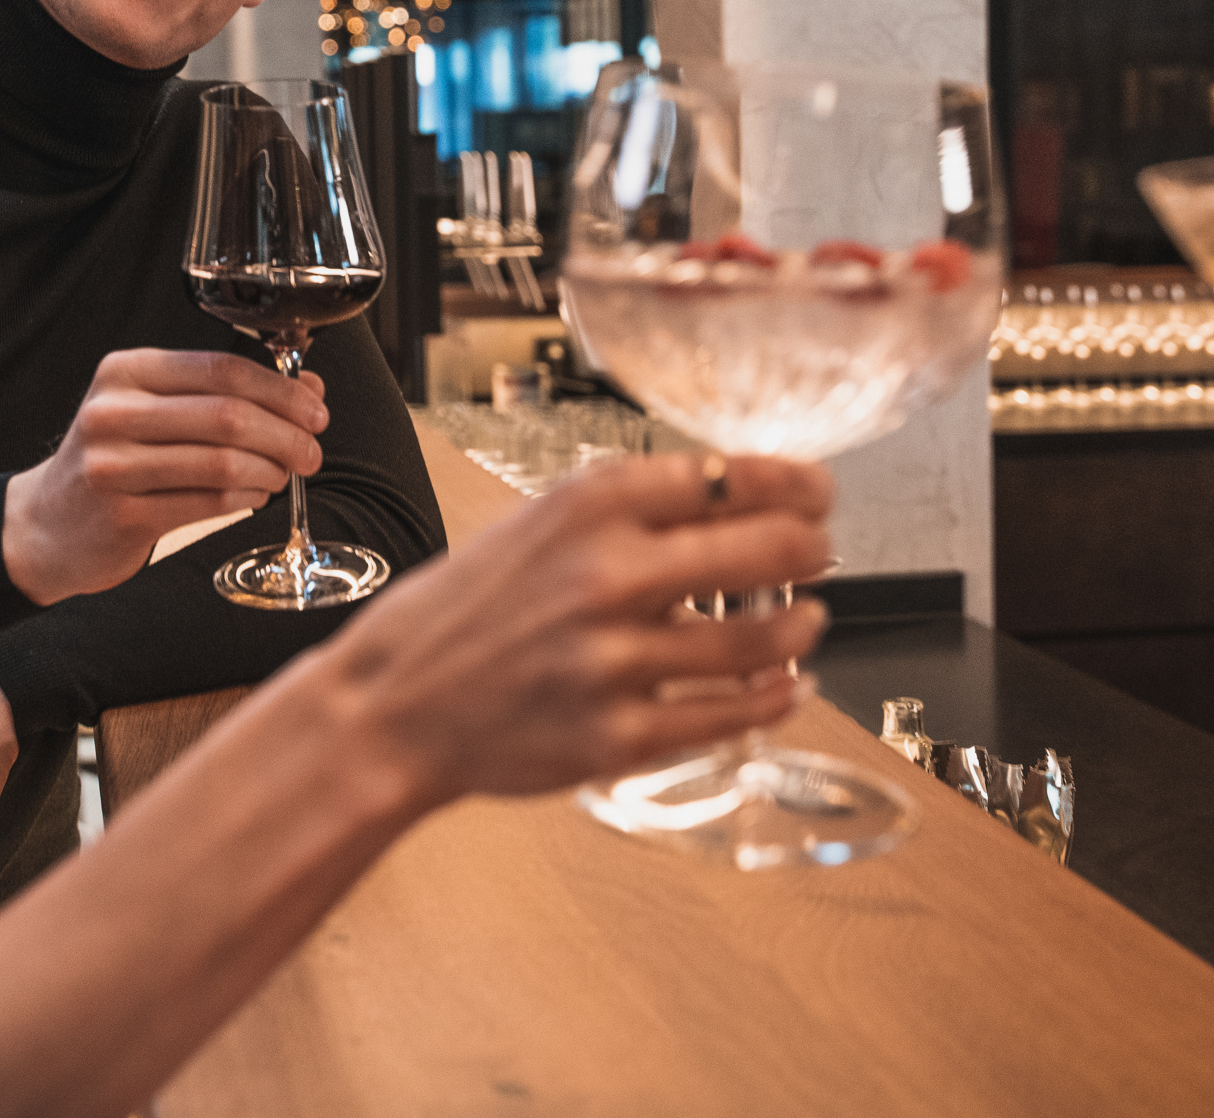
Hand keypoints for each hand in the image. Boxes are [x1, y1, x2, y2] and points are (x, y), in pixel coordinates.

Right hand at [3, 349, 327, 603]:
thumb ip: (228, 394)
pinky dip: (245, 499)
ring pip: (221, 463)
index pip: (222, 369)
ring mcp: (113, 465)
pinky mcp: (122, 514)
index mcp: (127, 371)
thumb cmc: (116, 458)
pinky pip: (207, 503)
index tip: (316, 412)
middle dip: (286, 435)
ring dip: (269, 470)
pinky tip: (254, 496)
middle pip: (227, 416)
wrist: (49, 522)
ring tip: (281, 475)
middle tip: (311, 453)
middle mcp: (114, 412)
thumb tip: (309, 389)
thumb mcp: (158, 409)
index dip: (281, 391)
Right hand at [316, 453, 835, 805]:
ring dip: (802, 625)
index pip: (733, 476)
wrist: (394, 705)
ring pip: (760, 639)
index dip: (798, 484)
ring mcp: (615, 661)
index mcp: (589, 504)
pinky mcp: (617, 737)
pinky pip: (728, 715)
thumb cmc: (465, 611)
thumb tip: (734, 498)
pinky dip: (773, 697)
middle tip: (819, 552)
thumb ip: (626, 510)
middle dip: (813, 548)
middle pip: (769, 548)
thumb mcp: (535, 524)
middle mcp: (609, 574)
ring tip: (806, 620)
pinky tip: (784, 686)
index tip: (818, 494)